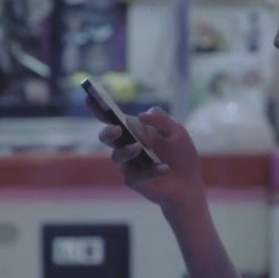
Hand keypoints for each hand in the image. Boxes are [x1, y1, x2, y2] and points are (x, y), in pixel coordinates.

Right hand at [87, 99, 204, 210]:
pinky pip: (137, 175)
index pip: (112, 117)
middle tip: (116, 129)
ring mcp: (128, 164)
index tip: (89, 96)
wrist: (189, 182)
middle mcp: (126, 145)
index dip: (98, 107)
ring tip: (139, 148)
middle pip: (107, 137)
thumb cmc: (180, 153)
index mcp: (134, 129)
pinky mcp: (133, 181)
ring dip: (127, 151)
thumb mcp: (176, 132)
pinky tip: (165, 168)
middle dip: (108, 132)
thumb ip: (161, 120)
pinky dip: (152, 170)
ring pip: (116, 157)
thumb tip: (141, 116)